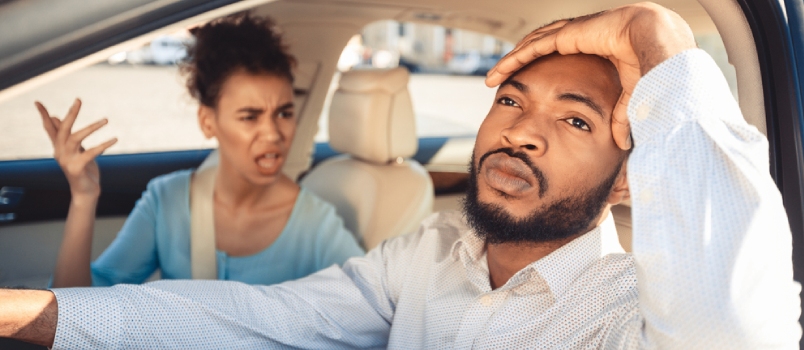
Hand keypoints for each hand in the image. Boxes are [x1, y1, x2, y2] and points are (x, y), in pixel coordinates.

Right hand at [35, 99, 116, 198]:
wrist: (86, 192)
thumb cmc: (82, 170)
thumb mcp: (75, 150)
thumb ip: (67, 136)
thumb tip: (55, 117)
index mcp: (59, 147)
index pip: (49, 128)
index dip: (43, 115)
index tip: (37, 102)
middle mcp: (60, 152)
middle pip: (62, 129)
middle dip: (70, 114)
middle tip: (79, 100)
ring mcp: (67, 160)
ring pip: (75, 138)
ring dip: (91, 127)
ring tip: (106, 120)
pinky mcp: (77, 168)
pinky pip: (91, 153)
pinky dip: (103, 145)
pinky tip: (114, 139)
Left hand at [485, 2, 696, 149]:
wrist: (657, 40)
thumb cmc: (650, 64)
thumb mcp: (631, 97)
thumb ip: (621, 118)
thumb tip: (621, 144)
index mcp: (590, 51)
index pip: (557, 62)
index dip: (538, 73)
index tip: (525, 90)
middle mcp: (577, 40)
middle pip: (537, 53)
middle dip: (516, 67)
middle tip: (497, 83)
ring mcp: (570, 35)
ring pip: (530, 49)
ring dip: (509, 63)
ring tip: (491, 78)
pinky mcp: (566, 35)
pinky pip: (532, 48)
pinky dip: (513, 59)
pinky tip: (498, 71)